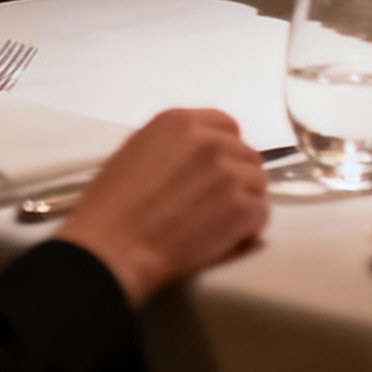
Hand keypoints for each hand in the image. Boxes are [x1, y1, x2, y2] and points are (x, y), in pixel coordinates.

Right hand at [58, 108, 268, 306]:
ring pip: (257, 182)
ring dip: (243, 202)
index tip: (220, 168)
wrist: (111, 248)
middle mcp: (209, 141)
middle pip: (245, 154)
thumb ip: (172, 144)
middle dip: (234, 177)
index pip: (226, 125)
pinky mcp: (241, 207)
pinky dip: (248, 228)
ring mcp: (228, 173)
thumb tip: (192, 154)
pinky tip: (226, 238)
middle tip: (214, 203)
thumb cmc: (110, 210)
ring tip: (217, 223)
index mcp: (180, 123)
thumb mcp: (134, 153)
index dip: (224, 150)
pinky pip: (261, 214)